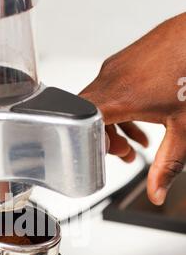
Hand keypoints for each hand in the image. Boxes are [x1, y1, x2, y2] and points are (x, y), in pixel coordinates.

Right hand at [80, 13, 185, 205]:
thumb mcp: (183, 127)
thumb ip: (167, 165)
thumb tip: (156, 192)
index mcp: (119, 98)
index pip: (79, 124)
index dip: (83, 145)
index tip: (99, 158)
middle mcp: (110, 79)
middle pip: (87, 117)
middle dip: (103, 141)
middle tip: (125, 154)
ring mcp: (115, 67)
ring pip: (99, 103)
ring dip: (113, 126)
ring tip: (136, 142)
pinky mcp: (122, 61)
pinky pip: (109, 90)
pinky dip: (119, 109)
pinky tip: (141, 118)